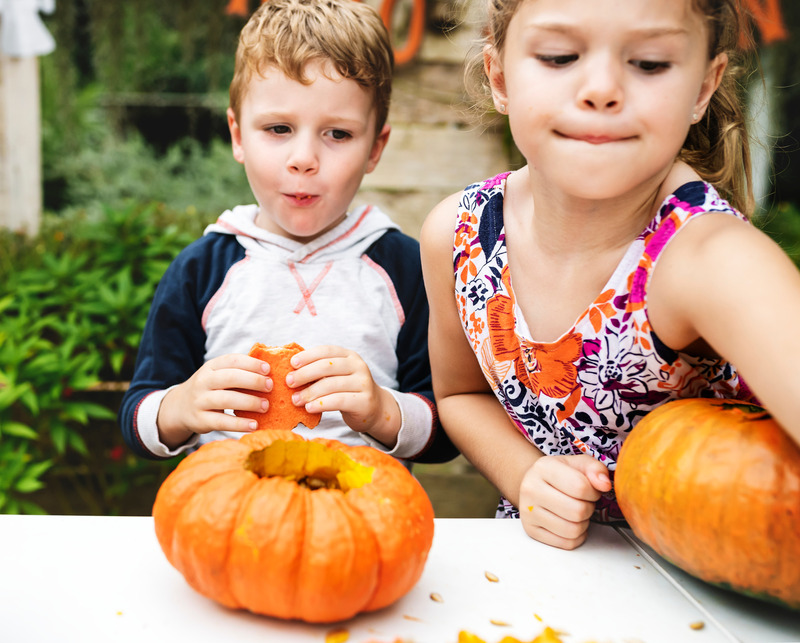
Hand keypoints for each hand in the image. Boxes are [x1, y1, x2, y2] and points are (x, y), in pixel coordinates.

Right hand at [157, 353, 271, 446]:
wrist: (180, 407)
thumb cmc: (210, 389)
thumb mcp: (218, 375)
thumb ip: (238, 371)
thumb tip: (271, 371)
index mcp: (211, 366)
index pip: (232, 360)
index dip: (252, 363)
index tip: (268, 369)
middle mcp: (203, 381)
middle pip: (230, 377)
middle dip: (253, 381)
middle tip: (270, 387)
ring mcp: (200, 401)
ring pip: (226, 399)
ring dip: (249, 402)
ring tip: (266, 406)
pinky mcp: (200, 420)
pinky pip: (222, 422)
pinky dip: (240, 424)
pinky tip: (255, 425)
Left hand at [286, 345, 399, 445]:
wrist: (374, 409)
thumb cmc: (347, 391)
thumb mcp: (337, 375)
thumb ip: (320, 370)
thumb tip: (291, 370)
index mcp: (349, 356)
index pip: (326, 351)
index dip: (307, 356)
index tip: (291, 364)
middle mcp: (358, 366)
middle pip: (327, 366)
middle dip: (305, 374)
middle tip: (289, 383)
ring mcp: (363, 383)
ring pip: (331, 384)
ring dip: (310, 392)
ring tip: (296, 400)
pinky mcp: (364, 401)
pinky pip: (338, 401)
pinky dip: (321, 404)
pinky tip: (309, 408)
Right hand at [519, 454, 611, 549]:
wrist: (534, 484)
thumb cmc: (559, 474)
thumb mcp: (579, 464)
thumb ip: (596, 469)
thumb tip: (605, 485)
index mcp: (543, 468)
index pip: (580, 487)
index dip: (593, 492)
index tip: (590, 490)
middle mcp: (530, 489)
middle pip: (577, 511)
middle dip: (588, 508)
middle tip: (583, 502)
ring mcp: (528, 512)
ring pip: (572, 530)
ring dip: (583, 523)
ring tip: (576, 512)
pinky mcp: (531, 530)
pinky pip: (566, 543)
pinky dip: (576, 536)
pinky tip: (570, 523)